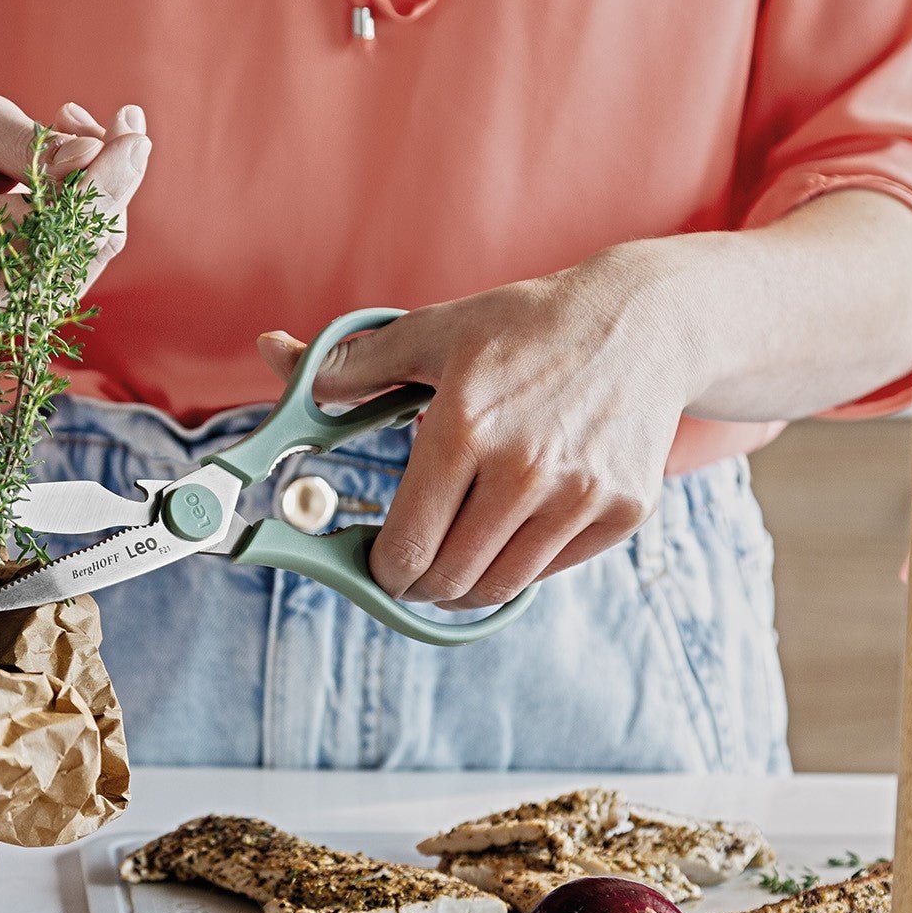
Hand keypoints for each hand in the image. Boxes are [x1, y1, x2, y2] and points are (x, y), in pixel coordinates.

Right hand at [0, 93, 151, 291]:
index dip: (99, 181)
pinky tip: (80, 163)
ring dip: (108, 188)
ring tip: (78, 128)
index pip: (49, 223)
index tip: (134, 134)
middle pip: (84, 243)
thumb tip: (91, 155)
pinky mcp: (39, 301)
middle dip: (115, 176)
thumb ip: (26, 143)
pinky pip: (90, 254)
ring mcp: (17, 307)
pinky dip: (98, 206)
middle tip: (124, 120)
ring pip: (95, 250)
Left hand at [258, 250, 695, 608]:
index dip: (382, 568)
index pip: (406, 548)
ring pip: (498, 587)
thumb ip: (349, 363)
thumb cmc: (523, 327)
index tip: (380, 560)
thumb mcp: (433, 333)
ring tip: (460, 553)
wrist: (641, 325)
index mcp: (463, 427)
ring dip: (468, 583)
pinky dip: (524, 563)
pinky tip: (516, 526)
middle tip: (416, 563)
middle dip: (419, 582)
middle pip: (448, 581)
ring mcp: (579, 494)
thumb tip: (271, 354)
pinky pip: (552, 571)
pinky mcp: (622, 510)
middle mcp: (524, 468)